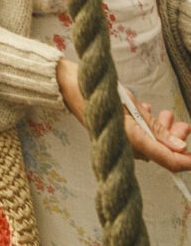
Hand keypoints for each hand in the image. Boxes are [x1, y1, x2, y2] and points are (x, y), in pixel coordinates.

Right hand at [57, 59, 190, 170]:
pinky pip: (141, 137)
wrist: (66, 84)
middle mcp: (129, 146)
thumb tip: (181, 147)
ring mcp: (122, 141)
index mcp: (132, 140)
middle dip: (176, 139)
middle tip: (183, 124)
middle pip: (162, 152)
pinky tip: (149, 112)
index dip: (187, 162)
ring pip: (153, 144)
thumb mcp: (131, 105)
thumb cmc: (96, 90)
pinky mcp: (118, 134)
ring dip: (163, 131)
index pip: (168, 160)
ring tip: (165, 113)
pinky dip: (149, 127)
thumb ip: (156, 129)